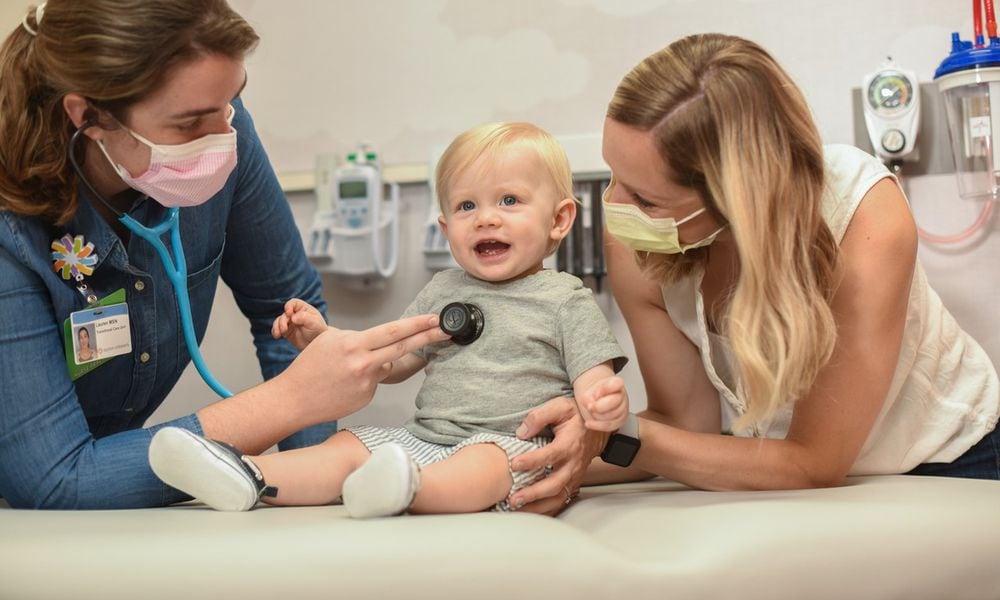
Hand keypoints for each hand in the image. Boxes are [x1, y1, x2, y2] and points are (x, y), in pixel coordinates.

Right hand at [271, 298, 328, 349]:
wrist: (317, 344)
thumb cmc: (319, 331)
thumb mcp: (314, 323)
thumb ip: (304, 318)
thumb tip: (293, 317)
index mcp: (304, 309)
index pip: (293, 303)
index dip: (289, 307)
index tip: (289, 314)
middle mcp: (295, 314)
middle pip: (284, 314)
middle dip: (283, 321)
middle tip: (285, 329)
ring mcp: (290, 323)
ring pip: (279, 321)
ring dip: (277, 326)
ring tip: (279, 334)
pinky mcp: (286, 332)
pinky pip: (277, 329)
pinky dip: (275, 331)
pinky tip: (276, 336)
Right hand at [278, 314, 450, 422]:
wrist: (293, 399)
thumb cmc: (309, 367)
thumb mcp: (330, 341)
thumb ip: (358, 340)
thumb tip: (378, 342)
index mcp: (354, 344)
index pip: (393, 330)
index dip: (418, 324)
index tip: (435, 319)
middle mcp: (364, 363)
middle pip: (403, 347)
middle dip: (428, 336)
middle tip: (446, 329)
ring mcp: (367, 383)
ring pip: (387, 364)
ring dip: (380, 361)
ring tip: (348, 368)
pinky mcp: (367, 397)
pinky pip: (374, 382)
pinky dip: (364, 380)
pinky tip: (343, 385)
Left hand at [508, 396, 607, 515]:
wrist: (599, 427)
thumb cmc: (577, 416)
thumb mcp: (560, 407)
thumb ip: (539, 416)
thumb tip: (522, 432)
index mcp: (569, 444)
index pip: (550, 455)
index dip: (532, 461)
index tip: (514, 464)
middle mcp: (573, 463)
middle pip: (554, 484)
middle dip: (533, 493)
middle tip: (514, 498)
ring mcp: (574, 475)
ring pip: (557, 496)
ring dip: (538, 506)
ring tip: (518, 509)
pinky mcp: (572, 482)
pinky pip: (560, 499)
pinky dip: (545, 508)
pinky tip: (529, 510)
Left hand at [577, 375, 627, 431]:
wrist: (596, 401)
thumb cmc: (594, 395)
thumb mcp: (587, 391)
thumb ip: (588, 397)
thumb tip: (590, 406)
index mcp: (616, 383)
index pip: (616, 384)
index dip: (606, 389)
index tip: (596, 394)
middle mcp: (622, 395)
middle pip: (613, 401)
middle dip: (599, 406)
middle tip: (590, 406)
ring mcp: (623, 409)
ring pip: (610, 415)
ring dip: (597, 415)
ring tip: (591, 411)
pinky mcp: (620, 421)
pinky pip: (609, 425)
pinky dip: (598, 425)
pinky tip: (589, 423)